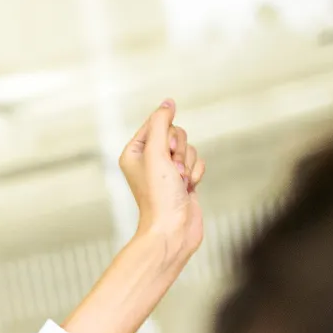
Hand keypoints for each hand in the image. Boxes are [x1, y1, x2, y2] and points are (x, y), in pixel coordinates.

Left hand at [119, 100, 205, 260]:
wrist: (172, 229)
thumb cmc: (159, 196)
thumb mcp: (156, 152)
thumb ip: (161, 122)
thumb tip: (168, 102)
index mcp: (134, 152)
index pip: (157, 122)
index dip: (167, 134)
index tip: (166, 152)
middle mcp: (149, 160)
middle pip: (175, 133)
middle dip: (180, 150)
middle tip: (173, 170)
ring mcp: (167, 171)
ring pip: (189, 148)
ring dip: (188, 164)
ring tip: (180, 183)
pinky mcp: (183, 180)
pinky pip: (197, 162)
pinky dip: (196, 173)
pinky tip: (188, 188)